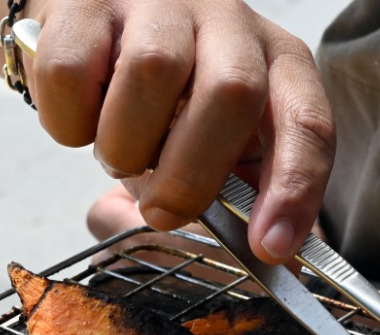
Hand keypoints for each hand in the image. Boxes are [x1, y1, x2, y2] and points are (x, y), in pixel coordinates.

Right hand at [26, 0, 333, 264]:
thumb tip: (264, 263)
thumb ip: (235, 210)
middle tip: (164, 212)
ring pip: (150, 75)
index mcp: (279, 65)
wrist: (90, 33)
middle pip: (232, 93)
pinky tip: (81, 122)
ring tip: (121, 157)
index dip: (295, 190)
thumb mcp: (215, 154)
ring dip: (127, 147)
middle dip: (194, 175)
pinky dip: (69, 122)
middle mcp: (230, 24)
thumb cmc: (167, 108)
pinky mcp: (84, 3)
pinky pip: (73, 72)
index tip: (269, 248)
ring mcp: (158, 4)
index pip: (309, 124)